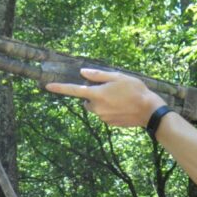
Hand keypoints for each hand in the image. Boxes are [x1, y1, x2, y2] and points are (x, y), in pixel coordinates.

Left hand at [45, 68, 166, 127]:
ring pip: (96, 108)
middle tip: (110, 89)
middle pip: (87, 100)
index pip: (74, 90)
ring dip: (103, 102)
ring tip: (120, 98)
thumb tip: (83, 73)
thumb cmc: (135, 90)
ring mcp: (103, 117)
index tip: (48, 86)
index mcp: (97, 94)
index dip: (60, 88)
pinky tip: (122, 106)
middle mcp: (97, 107)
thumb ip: (99, 75)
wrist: (149, 111)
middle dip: (93, 95)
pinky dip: (110, 110)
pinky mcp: (110, 123)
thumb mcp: (118, 77)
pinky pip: (105, 114)